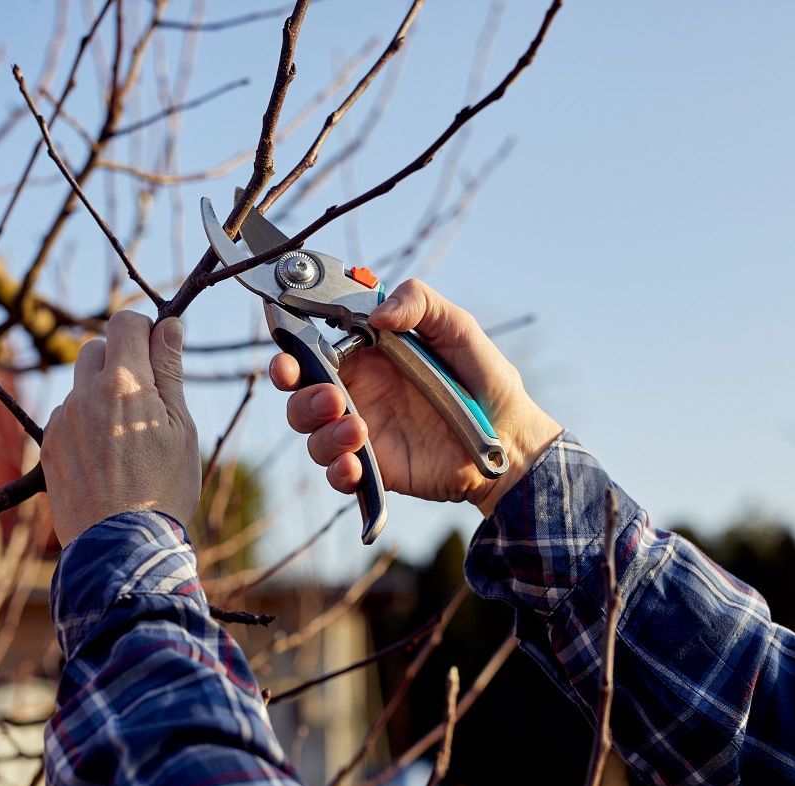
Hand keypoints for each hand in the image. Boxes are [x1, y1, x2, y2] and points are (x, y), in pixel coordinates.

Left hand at [41, 311, 199, 546]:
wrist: (121, 547)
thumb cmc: (163, 488)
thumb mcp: (181, 428)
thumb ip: (170, 371)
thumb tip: (169, 326)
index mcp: (124, 385)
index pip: (125, 322)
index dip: (145, 329)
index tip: (158, 351)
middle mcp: (84, 395)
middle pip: (96, 348)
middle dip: (120, 359)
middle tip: (146, 396)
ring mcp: (62, 421)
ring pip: (80, 385)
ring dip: (101, 393)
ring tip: (127, 436)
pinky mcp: (50, 446)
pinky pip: (67, 416)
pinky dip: (85, 422)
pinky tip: (107, 456)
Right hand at [270, 279, 561, 516]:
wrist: (510, 439)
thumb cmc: (484, 379)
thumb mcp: (458, 328)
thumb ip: (420, 303)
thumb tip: (378, 312)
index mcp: (366, 353)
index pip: (312, 344)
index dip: (289, 343)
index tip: (284, 346)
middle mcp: (356, 390)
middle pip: (299, 390)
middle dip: (295, 390)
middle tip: (326, 395)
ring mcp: (361, 430)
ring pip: (311, 432)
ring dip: (321, 431)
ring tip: (357, 429)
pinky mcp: (373, 467)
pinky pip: (337, 472)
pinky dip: (337, 470)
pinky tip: (354, 466)